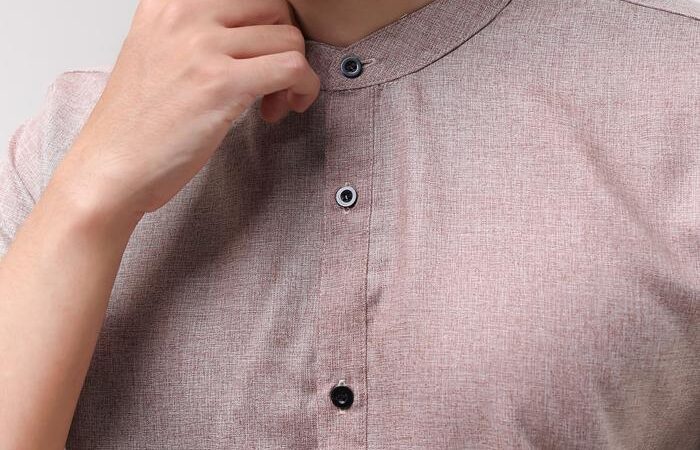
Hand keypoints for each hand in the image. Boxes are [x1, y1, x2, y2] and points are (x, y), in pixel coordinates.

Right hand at [58, 0, 319, 216]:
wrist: (112, 166)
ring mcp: (202, 46)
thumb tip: (255, 30)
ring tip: (271, 104)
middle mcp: (184, 12)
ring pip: (289, 39)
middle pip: (274, 8)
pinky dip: (303, 89)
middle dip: (284, 45)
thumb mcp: (158, 52)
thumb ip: (198, 31)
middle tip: (273, 82)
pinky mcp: (221, 83)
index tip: (260, 57)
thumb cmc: (140, 123)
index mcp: (168, 2)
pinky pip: (293, 68)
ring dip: (293, 75)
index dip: (266, 26)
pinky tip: (281, 110)